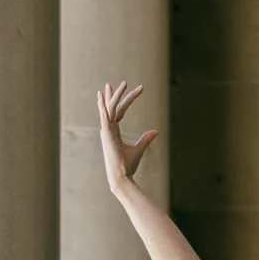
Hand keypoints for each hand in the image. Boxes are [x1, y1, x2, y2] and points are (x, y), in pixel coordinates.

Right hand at [98, 80, 156, 194]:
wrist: (121, 176)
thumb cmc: (128, 166)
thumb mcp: (139, 149)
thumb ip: (146, 139)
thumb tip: (156, 131)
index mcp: (113, 133)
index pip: (119, 113)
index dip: (125, 102)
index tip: (133, 91)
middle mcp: (108, 130)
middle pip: (112, 108)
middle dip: (114, 95)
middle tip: (117, 83)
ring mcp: (106, 131)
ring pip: (110, 108)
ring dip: (115, 95)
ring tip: (122, 84)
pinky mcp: (106, 133)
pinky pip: (105, 115)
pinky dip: (103, 104)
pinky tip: (102, 95)